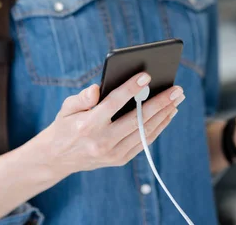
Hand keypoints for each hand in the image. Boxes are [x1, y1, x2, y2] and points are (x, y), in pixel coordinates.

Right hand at [40, 73, 184, 176]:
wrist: (58, 158)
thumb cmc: (66, 125)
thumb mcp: (66, 108)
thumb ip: (81, 98)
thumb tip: (96, 88)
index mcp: (88, 125)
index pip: (113, 103)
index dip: (130, 88)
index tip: (146, 75)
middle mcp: (102, 141)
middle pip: (136, 119)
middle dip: (160, 103)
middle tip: (177, 89)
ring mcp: (113, 154)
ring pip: (145, 132)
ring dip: (164, 114)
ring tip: (177, 99)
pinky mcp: (120, 160)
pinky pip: (144, 142)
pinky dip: (159, 127)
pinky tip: (168, 113)